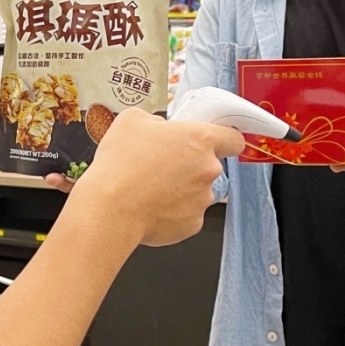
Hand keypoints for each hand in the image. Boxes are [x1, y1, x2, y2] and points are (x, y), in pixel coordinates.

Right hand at [64, 109, 242, 246]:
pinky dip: (172, 212)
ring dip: (180, 189)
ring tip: (150, 188)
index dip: (224, 140)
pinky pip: (186, 214)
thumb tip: (157, 129)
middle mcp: (208, 170)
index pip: (233, 139)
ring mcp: (202, 199)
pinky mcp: (192, 225)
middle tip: (161, 166)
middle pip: (210, 166)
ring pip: (197, 192)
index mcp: (200, 140)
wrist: (111, 208)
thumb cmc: (120, 165)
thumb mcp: (132, 120)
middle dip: (190, 166)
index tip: (214, 143)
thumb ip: (155, 121)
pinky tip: (150, 206)